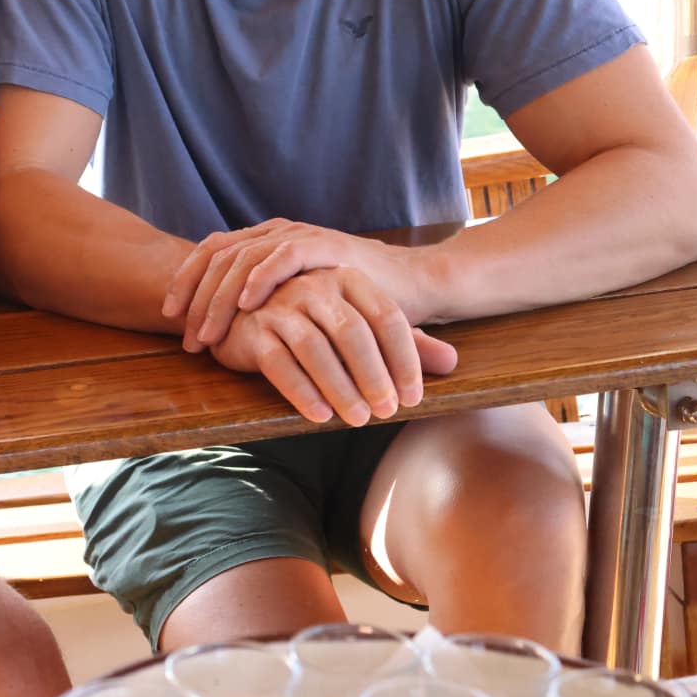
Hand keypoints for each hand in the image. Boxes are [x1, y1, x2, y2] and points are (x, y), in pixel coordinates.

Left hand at [163, 220, 385, 351]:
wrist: (409, 285)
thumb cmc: (349, 301)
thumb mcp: (296, 299)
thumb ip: (263, 303)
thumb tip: (218, 328)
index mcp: (265, 240)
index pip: (212, 252)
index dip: (186, 281)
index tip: (168, 315)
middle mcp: (277, 232)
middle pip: (219, 255)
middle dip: (195, 296)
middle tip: (187, 337)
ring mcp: (300, 235)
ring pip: (244, 258)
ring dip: (221, 297)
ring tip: (207, 333)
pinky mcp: (325, 246)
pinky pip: (284, 257)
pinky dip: (262, 278)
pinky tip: (246, 305)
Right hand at [209, 267, 456, 425]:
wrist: (243, 311)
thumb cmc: (314, 321)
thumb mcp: (361, 325)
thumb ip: (406, 342)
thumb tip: (453, 362)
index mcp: (346, 278)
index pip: (386, 316)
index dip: (404, 358)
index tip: (414, 397)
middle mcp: (313, 285)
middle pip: (352, 332)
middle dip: (374, 375)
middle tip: (389, 411)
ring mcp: (280, 306)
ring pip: (315, 348)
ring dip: (340, 387)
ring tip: (359, 419)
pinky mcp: (253, 331)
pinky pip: (279, 363)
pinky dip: (302, 391)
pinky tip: (320, 416)